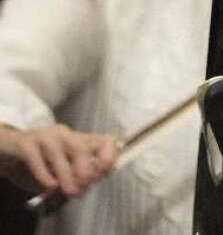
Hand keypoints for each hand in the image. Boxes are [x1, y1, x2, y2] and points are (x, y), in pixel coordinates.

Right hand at [0, 123, 119, 195]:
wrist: (10, 150)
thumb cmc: (42, 161)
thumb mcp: (65, 167)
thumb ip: (78, 172)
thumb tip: (92, 182)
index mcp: (79, 139)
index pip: (104, 140)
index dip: (109, 156)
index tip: (105, 174)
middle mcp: (65, 134)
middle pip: (81, 146)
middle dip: (86, 169)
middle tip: (84, 188)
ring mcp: (45, 136)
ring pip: (59, 152)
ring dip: (67, 174)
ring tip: (71, 191)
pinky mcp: (26, 144)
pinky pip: (36, 158)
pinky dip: (45, 173)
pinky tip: (50, 186)